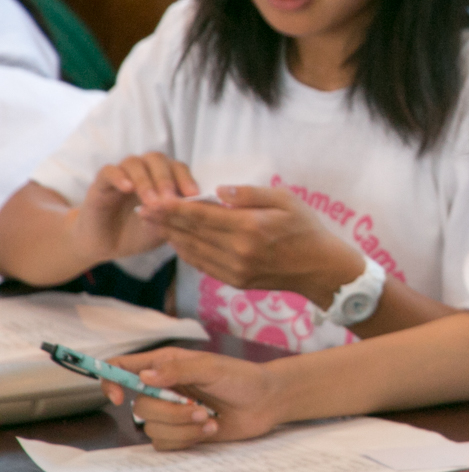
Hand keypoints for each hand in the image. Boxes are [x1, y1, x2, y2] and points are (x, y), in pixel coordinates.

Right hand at [71, 153, 197, 261]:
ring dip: (145, 180)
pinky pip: (109, 171)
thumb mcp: (165, 227)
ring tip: (150, 202)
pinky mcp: (101, 182)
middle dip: (166, 179)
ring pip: (135, 163)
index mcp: (164, 178)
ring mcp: (123, 174)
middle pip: (158, 160)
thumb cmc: (140, 233)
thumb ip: (178, 216)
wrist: (108, 245)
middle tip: (170, 200)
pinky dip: (120, 177)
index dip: (186, 179)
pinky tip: (128, 189)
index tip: (194, 195)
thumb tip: (197, 208)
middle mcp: (144, 171)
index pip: (178, 168)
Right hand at [103, 347, 283, 449]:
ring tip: (209, 419)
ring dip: (182, 428)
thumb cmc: (242, 377)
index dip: (110, 381)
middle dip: (169, 413)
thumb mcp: (211, 367)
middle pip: (139, 408)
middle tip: (199, 409)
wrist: (266, 402)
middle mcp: (163, 388)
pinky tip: (210, 429)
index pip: (122, 368)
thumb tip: (143, 377)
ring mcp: (171, 412)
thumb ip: (177, 370)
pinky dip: (187, 439)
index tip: (119, 397)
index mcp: (165, 364)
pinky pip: (165, 444)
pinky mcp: (180, 433)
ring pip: (152, 429)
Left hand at [138, 185, 363, 304]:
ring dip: (172, 236)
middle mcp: (238, 250)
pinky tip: (179, 242)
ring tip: (155, 224)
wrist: (320, 268)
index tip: (154, 199)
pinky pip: (203, 265)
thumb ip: (250, 194)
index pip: (202, 215)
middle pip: (192, 233)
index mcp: (250, 226)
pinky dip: (187, 253)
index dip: (175, 207)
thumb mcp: (286, 200)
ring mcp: (235, 269)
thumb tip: (219, 191)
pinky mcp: (236, 281)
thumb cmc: (307, 228)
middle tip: (143, 208)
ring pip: (193, 251)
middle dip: (165, 220)